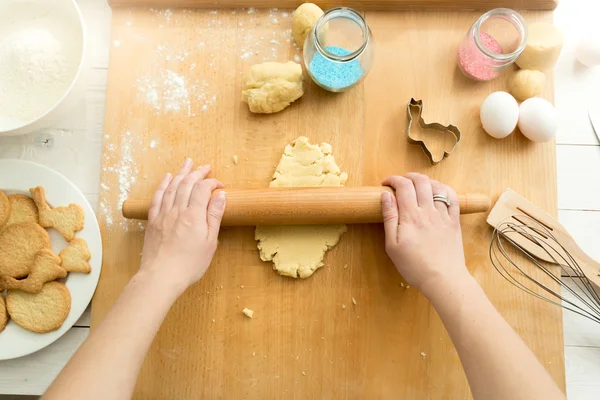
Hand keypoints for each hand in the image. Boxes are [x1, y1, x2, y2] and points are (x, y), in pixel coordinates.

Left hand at [139, 158, 225, 293]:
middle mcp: (177, 210)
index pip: (203, 189)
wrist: (161, 276)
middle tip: (205, 167)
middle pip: (187, 184)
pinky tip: (166, 178)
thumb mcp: (210, 242)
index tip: (220, 186)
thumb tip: (220, 196)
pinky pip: (157, 197)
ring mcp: (163, 214)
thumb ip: (214, 216)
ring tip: (187, 163)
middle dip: (197, 172)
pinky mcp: (153, 221)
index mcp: (194, 215)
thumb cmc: (189, 264)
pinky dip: (163, 185)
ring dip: (180, 173)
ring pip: (172, 187)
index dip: (212, 183)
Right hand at [381, 173, 467, 297]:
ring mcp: (443, 215)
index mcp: (410, 216)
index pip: (402, 186)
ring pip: (437, 186)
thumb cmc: (413, 265)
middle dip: (408, 176)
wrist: (442, 279)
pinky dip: (445, 189)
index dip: (393, 180)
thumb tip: (386, 196)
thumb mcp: (392, 245)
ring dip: (426, 181)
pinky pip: (453, 198)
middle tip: (401, 182)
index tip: (386, 184)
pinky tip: (438, 192)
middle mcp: (428, 211)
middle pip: (420, 181)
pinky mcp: (454, 221)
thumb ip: (389, 218)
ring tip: (418, 186)